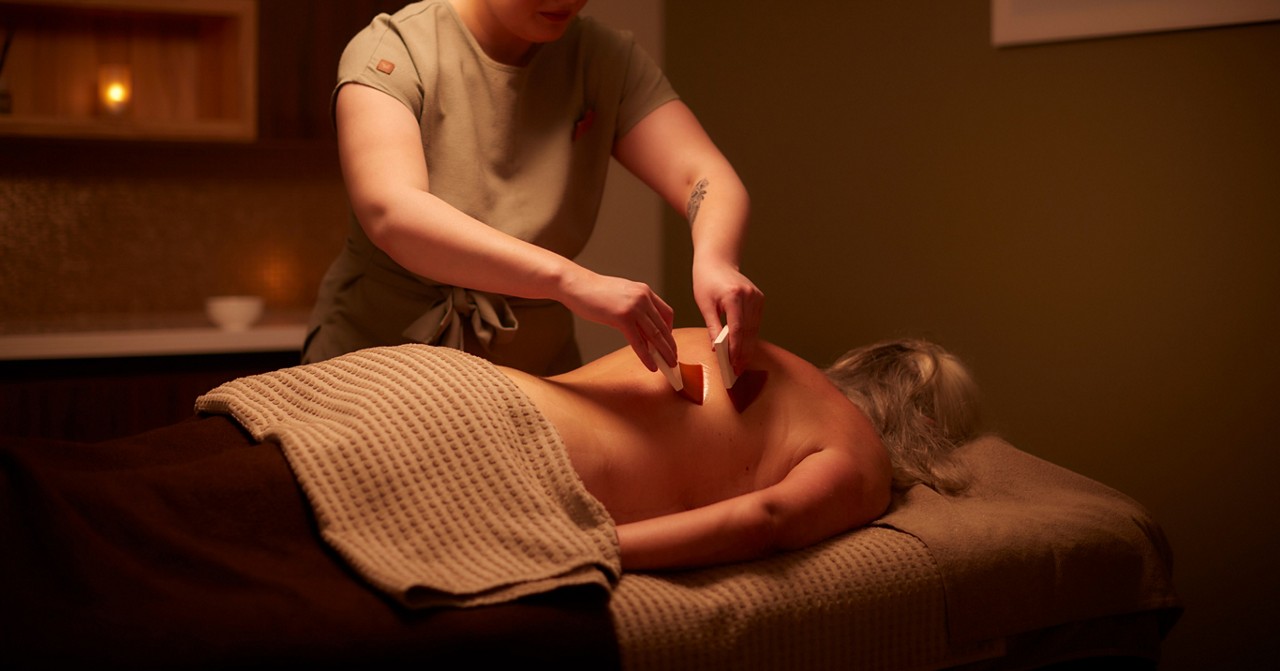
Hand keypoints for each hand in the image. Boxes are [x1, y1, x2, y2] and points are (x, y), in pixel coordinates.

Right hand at [560, 270, 675, 370]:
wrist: (577, 285)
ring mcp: (634, 307)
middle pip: (664, 326)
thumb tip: (642, 327)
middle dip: (670, 345)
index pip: (666, 312)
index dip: (670, 330)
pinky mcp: (622, 318)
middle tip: (674, 359)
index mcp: (644, 291)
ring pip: (655, 335)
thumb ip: (634, 308)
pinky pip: (638, 342)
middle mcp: (643, 297)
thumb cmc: (594, 292)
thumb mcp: (621, 295)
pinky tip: (651, 366)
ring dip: (664, 353)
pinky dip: (647, 356)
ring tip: (669, 366)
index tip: (669, 342)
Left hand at [693, 260, 762, 373]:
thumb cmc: (706, 281)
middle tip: (736, 371)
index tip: (732, 365)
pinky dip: (750, 336)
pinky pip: (756, 322)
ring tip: (740, 364)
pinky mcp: (760, 299)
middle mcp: (750, 296)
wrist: (717, 261)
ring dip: (748, 347)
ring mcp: (757, 297)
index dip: (736, 349)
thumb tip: (717, 349)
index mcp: (735, 296)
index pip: (738, 329)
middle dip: (743, 353)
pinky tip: (744, 349)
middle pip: (748, 331)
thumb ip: (713, 327)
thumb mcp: (705, 304)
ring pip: (754, 329)